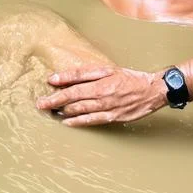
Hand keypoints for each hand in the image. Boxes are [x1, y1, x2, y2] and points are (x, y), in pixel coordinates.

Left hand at [36, 66, 167, 126]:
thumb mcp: (109, 69)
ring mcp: (108, 106)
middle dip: (55, 100)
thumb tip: (68, 76)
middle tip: (40, 103)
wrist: (152, 91)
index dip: (62, 79)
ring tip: (50, 111)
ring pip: (80, 109)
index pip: (77, 78)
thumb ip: (88, 73)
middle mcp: (103, 92)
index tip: (48, 81)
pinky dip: (78, 121)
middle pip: (74, 95)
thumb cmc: (129, 78)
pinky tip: (67, 122)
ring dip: (63, 111)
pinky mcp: (113, 117)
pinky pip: (92, 120)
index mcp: (102, 78)